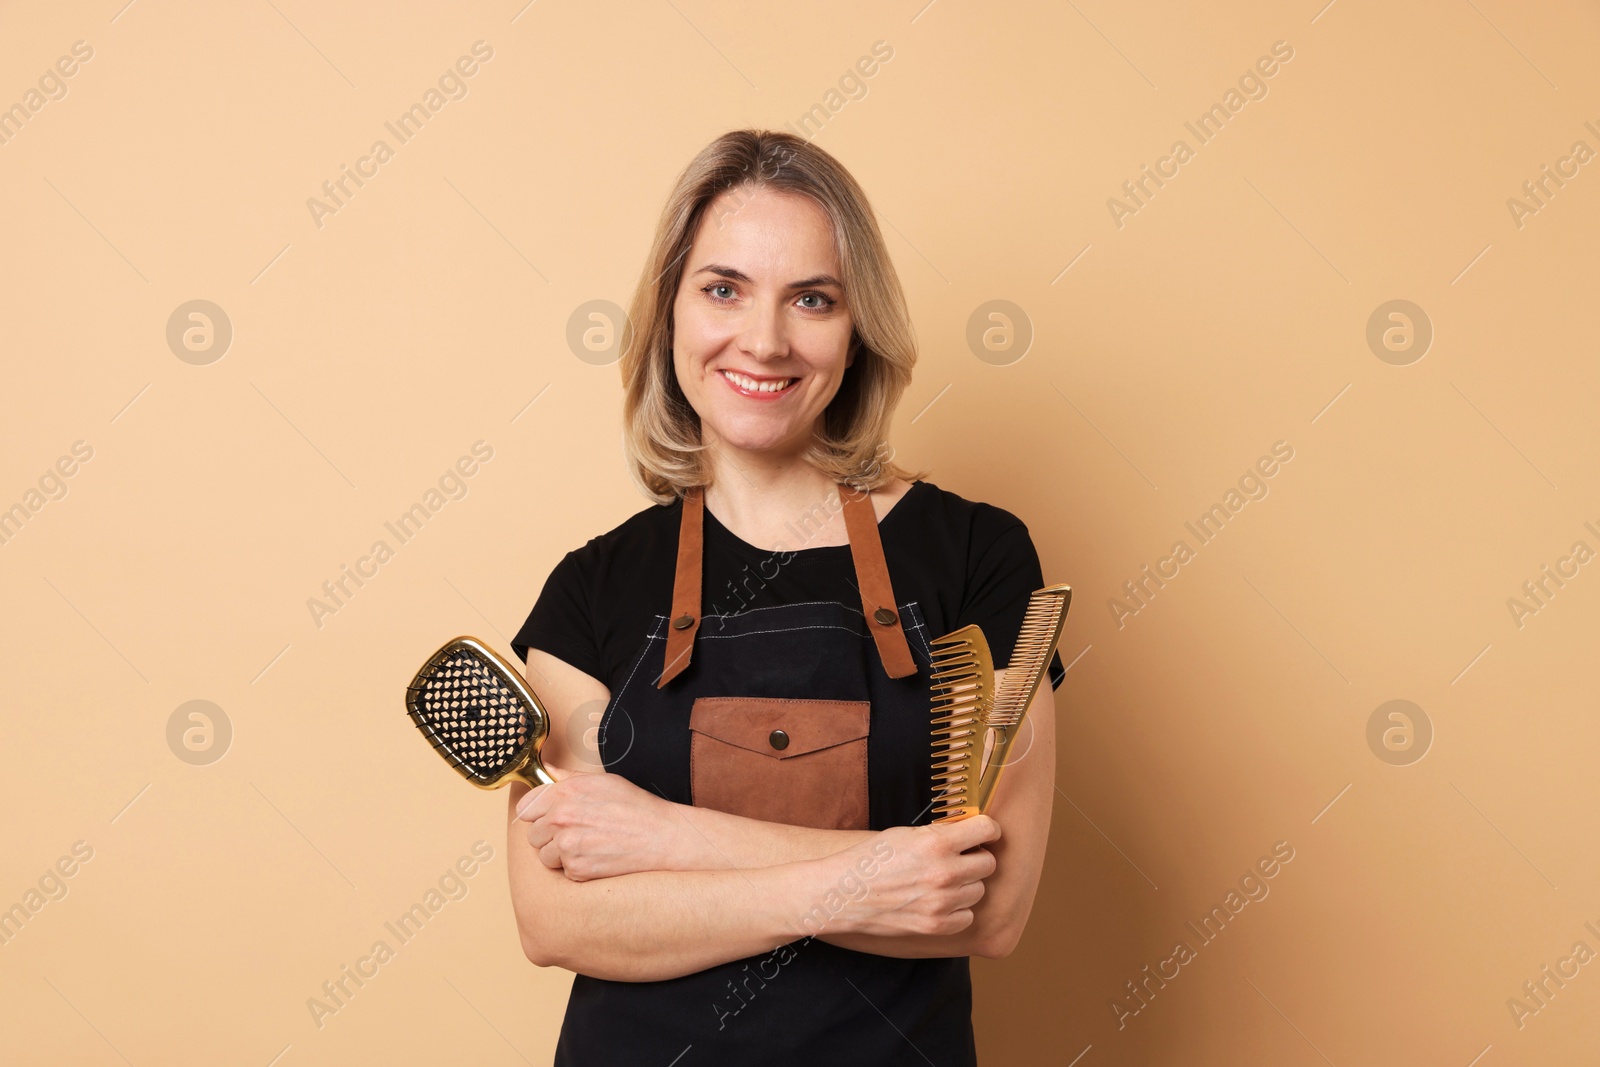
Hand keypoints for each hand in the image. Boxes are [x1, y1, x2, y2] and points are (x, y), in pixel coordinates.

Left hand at [514, 769, 684, 880]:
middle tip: (577, 831)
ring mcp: (567, 847)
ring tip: (588, 844)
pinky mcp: (576, 870)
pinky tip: (596, 856)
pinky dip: (577, 867)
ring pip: (545, 856)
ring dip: (561, 854)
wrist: (661, 838)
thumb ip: (569, 777)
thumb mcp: (603, 782)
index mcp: (564, 794)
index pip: (525, 808)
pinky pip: (563, 871)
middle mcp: (561, 820)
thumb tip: (548, 770)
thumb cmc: (636, 808)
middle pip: (533, 835)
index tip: (549, 816)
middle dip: (550, 835)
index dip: (538, 812)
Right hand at [815, 815, 1000, 938]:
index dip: (987, 830)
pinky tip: (937, 901)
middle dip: (975, 858)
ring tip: (941, 881)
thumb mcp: (905, 834)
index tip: (983, 833)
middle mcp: (944, 873)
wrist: (842, 894)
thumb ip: (940, 834)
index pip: (986, 829)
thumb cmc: (870, 859)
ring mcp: (942, 902)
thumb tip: (969, 832)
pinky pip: (967, 916)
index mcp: (936, 842)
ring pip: (979, 890)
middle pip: (988, 863)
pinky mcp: (936, 925)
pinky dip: (957, 910)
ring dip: (966, 885)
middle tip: (958, 859)